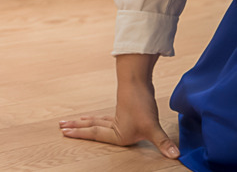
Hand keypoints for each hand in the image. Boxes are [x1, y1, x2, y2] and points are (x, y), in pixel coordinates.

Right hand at [59, 55, 178, 158]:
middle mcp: (115, 126)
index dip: (80, 135)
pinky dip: (96, 119)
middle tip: (61, 126)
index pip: (95, 134)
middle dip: (76, 127)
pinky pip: (105, 117)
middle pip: (91, 127)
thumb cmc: (140, 103)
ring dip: (84, 122)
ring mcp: (118, 117)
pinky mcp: (123, 110)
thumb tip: (176, 156)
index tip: (64, 132)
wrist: (137, 80)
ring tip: (74, 121)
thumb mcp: (152, 126)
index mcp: (118, 133)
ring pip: (97, 121)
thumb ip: (162, 142)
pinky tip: (97, 118)